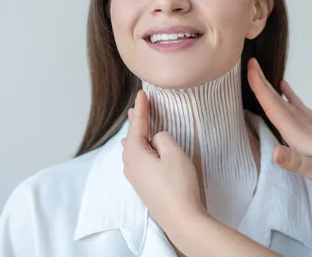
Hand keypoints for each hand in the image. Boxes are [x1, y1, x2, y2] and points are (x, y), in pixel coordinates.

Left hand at [121, 90, 206, 233]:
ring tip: (140, 124)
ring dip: (139, 135)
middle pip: (132, 136)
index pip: (137, 124)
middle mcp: (130, 165)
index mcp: (134, 153)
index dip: (141, 108)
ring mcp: (135, 178)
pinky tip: (144, 149)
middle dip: (137, 120)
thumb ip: (163, 138)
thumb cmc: (178, 185)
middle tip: (139, 105)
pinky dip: (142, 148)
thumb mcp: (174, 153)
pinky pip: (139, 160)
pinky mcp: (144, 186)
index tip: (142, 93)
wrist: (181, 218)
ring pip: (134, 149)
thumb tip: (157, 137)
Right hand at [247, 58, 311, 189]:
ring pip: (284, 101)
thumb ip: (296, 162)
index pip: (274, 106)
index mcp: (298, 132)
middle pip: (277, 99)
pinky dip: (287, 94)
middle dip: (261, 81)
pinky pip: (296, 105)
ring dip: (270, 86)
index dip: (260, 88)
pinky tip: (284, 88)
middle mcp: (302, 123)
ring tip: (259, 73)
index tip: (249, 69)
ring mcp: (309, 123)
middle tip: (249, 62)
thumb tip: (274, 152)